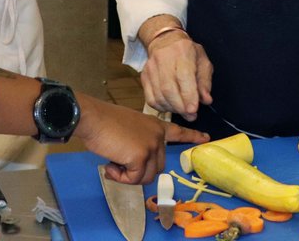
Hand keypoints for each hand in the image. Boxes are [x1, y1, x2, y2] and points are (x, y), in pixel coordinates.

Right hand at [75, 94, 208, 183]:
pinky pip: (133, 179)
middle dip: (138, 171)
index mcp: (154, 125)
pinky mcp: (141, 156)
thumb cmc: (104, 122)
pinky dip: (119, 178)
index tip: (206, 138)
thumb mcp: (128, 129)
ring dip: (127, 176)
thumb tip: (134, 162)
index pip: (178, 131)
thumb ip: (138, 142)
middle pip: (157, 167)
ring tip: (112, 162)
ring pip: (146, 177)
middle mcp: (157, 136)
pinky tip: (110, 165)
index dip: (191, 136)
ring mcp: (151, 146)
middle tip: (118, 163)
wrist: (93, 118)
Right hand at [140, 33, 212, 120]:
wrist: (165, 40)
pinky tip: (171, 107)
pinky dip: (161, 107)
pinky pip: (150, 99)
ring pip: (159, 96)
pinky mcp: (144, 77)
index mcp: (182, 52)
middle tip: (191, 115)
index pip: (183, 77)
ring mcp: (151, 68)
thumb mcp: (203, 61)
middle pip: (169, 89)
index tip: (193, 110)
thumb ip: (205, 81)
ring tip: (183, 111)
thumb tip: (206, 100)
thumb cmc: (188, 52)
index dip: (188, 96)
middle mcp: (164, 59)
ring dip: (172, 109)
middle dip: (181, 107)